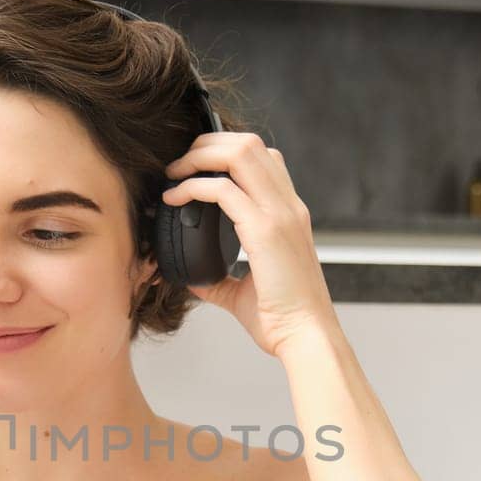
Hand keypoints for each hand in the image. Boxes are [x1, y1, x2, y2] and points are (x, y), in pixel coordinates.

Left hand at [161, 133, 336, 357]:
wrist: (306, 336)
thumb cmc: (284, 318)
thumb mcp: (246, 293)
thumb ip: (222, 280)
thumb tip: (196, 279)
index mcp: (290, 215)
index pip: (265, 159)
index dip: (228, 152)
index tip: (197, 169)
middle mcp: (288, 206)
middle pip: (249, 144)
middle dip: (207, 144)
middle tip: (180, 164)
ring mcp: (280, 214)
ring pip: (239, 153)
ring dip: (200, 156)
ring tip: (175, 172)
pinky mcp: (265, 230)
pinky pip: (222, 190)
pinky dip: (193, 187)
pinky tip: (175, 198)